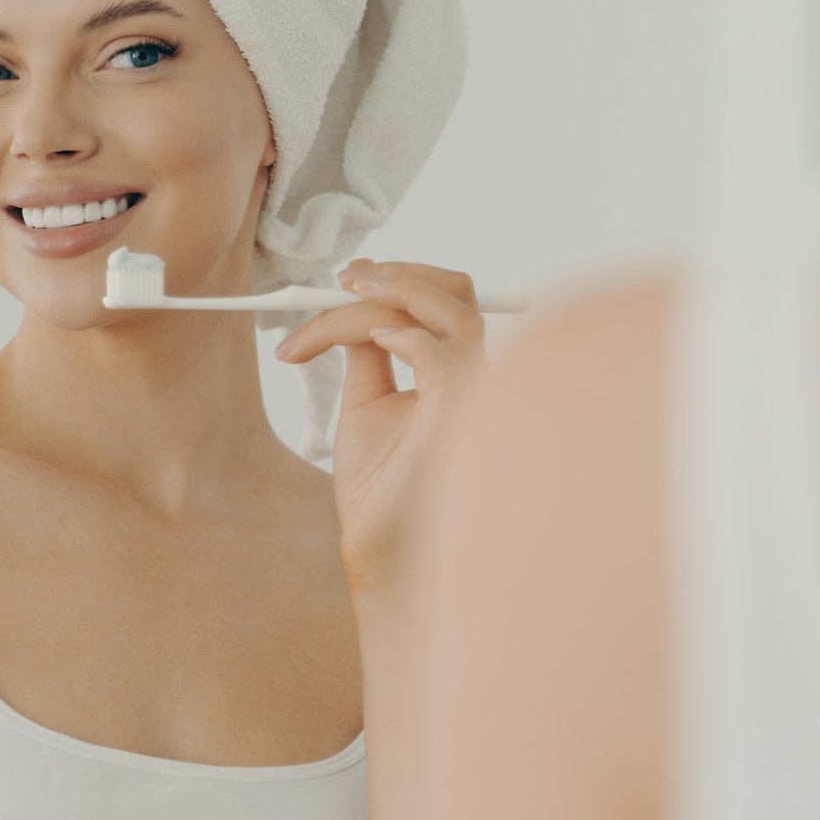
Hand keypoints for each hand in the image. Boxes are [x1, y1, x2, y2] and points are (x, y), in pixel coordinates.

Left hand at [273, 258, 489, 599]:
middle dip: (399, 273)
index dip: (397, 277)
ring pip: (456, 314)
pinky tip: (373, 341)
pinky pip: (444, 359)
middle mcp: (475, 379)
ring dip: (397, 292)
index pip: (443, 300)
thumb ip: (368, 354)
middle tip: (344, 279)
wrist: (378, 546)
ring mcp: (474, 399)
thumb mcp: (366, 403)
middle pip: (460, 292)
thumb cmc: (379, 487)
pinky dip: (405, 337)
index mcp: (456, 372)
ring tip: (346, 295)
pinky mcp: (459, 422)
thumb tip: (351, 307)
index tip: (344, 277)